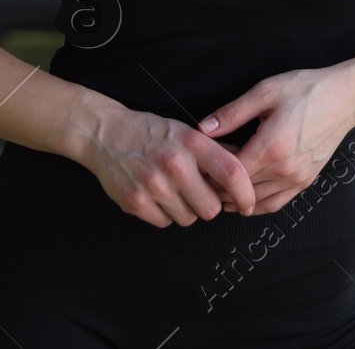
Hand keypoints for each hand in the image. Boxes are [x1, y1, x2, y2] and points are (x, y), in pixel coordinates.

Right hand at [78, 107, 257, 227]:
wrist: (105, 133)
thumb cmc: (151, 132)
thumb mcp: (186, 132)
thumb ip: (216, 151)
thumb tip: (249, 166)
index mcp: (192, 143)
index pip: (231, 173)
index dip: (246, 194)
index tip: (248, 204)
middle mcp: (174, 163)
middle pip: (211, 208)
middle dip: (208, 205)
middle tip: (198, 193)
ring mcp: (153, 184)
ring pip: (188, 219)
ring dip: (185, 210)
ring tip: (172, 190)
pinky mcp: (135, 201)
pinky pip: (164, 223)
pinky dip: (164, 214)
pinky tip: (156, 195)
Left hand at [196, 66, 354, 214]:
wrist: (346, 97)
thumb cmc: (307, 90)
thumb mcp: (265, 92)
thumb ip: (232, 113)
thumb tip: (204, 128)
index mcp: (271, 147)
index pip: (231, 172)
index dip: (210, 171)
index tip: (198, 165)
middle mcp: (285, 169)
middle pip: (241, 189)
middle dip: (219, 185)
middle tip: (202, 177)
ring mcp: (297, 178)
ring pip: (257, 201)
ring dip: (236, 198)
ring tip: (217, 188)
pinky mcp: (306, 181)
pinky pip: (276, 203)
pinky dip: (257, 205)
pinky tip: (244, 197)